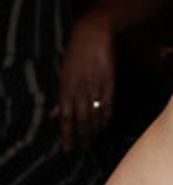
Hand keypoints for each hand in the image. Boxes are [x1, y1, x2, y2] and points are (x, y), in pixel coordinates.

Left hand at [53, 11, 115, 149]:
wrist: (93, 36)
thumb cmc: (76, 55)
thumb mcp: (63, 75)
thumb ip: (60, 96)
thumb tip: (53, 114)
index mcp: (65, 88)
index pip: (64, 117)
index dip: (66, 134)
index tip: (67, 148)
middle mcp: (79, 90)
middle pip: (80, 119)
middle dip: (81, 135)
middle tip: (83, 148)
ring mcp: (94, 87)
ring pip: (94, 114)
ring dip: (94, 129)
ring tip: (93, 140)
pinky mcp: (108, 82)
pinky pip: (107, 104)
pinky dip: (106, 116)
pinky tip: (105, 125)